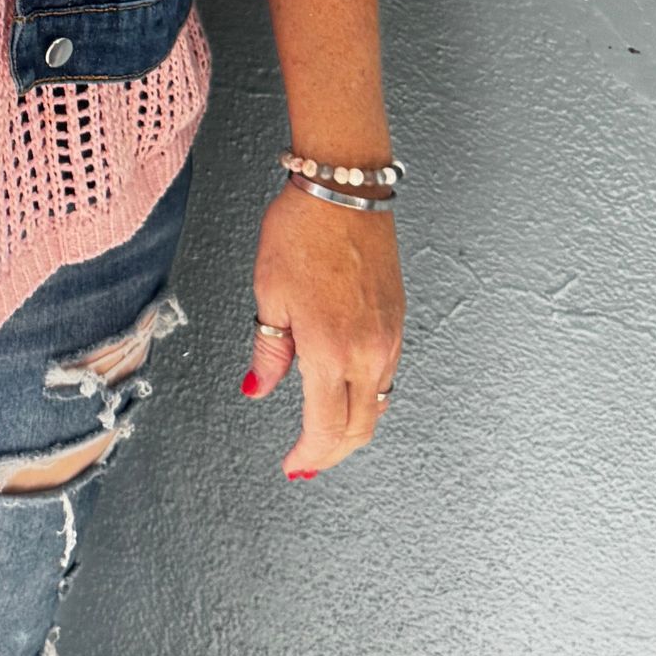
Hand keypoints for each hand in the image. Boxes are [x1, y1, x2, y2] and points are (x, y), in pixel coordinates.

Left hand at [242, 180, 403, 479]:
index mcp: (330, 351)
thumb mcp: (268, 294)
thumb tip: (258, 387)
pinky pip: (386, 377)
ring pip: (377, 405)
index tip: (293, 465)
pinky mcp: (397, 322)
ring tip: (323, 434)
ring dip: (352, 428)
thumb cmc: (302, 232)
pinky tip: (346, 393)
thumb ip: (268, 350)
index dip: (309, 455)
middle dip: (332, 453)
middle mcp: (368, 352)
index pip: (325, 428)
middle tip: (307, 461)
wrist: (343, 191)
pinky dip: (366, 398)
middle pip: (359, 429)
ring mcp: (389, 338)